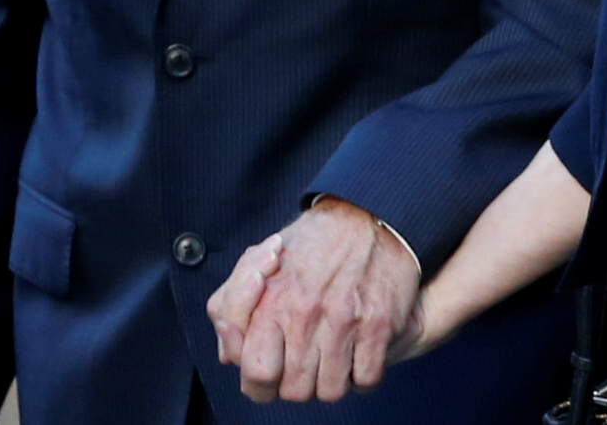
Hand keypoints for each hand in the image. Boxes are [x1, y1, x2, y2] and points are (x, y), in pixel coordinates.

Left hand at [206, 198, 421, 402]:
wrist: (367, 214)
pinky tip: (357, 354)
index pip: (256, 375)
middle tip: (305, 361)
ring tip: (332, 357)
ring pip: (330, 391)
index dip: (261, 382)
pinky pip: (366, 380)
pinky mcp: (378, 324)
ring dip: (331, 381)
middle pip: (294, 391)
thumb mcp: (257, 261)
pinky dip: (362, 375)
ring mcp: (343, 320)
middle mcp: (305, 313)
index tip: (274, 367)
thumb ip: (231, 306)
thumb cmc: (311, 242)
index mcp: (270, 300)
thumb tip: (227, 355)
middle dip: (298, 383)